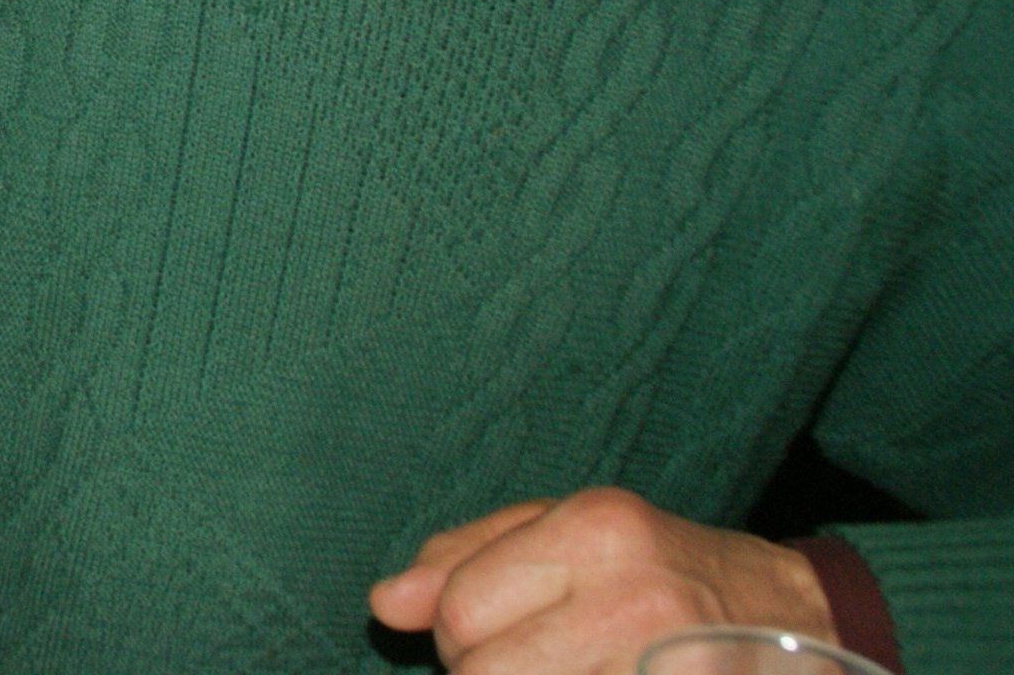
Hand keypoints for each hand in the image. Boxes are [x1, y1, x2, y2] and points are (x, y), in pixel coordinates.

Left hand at [368, 489, 836, 674]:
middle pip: (484, 672)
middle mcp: (638, 596)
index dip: (458, 638)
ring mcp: (669, 665)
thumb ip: (469, 557)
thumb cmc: (667, 571)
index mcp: (599, 530)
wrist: (804, 621)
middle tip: (534, 661)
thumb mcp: (572, 531)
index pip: (460, 614)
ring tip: (571, 669)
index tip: (493, 637)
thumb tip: (387, 603)